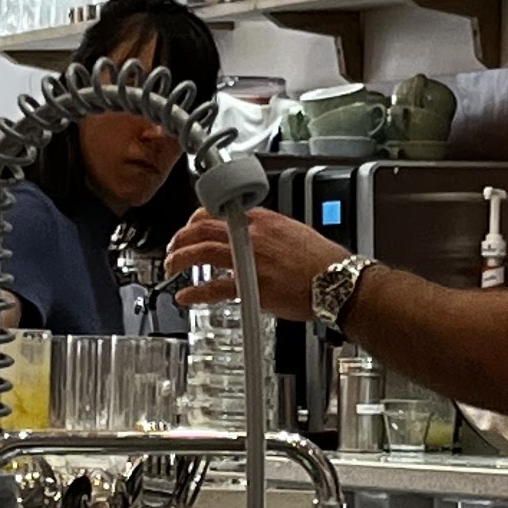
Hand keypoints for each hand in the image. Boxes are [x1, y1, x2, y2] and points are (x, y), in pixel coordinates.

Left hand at [162, 202, 347, 320]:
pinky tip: (185, 296)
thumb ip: (268, 232)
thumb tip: (253, 237)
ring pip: (202, 252)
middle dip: (181, 237)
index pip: (219, 211)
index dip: (196, 219)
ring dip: (180, 258)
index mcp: (263, 220)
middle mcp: (253, 235)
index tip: (191, 227)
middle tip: (172, 247)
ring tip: (171, 266)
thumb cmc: (323, 262)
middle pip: (203, 228)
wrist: (337, 281)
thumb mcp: (294, 232)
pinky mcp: (252, 287)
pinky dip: (195, 292)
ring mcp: (250, 260)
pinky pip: (214, 288)